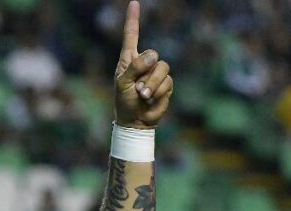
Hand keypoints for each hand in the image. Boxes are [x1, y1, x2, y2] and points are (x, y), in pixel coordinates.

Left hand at [114, 1, 173, 128]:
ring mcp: (156, 72)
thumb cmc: (124, 101)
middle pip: (153, 55)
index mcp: (129, 59)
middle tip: (137, 89)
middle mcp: (144, 63)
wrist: (136, 120)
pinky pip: (167, 82)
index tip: (134, 3)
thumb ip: (135, 67)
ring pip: (162, 68)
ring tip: (143, 95)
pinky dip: (158, 92)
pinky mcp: (167, 83)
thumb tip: (153, 57)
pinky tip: (150, 100)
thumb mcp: (123, 84)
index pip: (131, 35)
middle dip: (145, 73)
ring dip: (152, 85)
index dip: (133, 19)